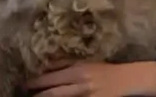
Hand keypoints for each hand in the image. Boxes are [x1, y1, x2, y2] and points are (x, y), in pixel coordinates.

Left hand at [25, 61, 153, 96]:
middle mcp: (81, 84)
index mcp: (78, 71)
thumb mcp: (85, 63)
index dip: (37, 82)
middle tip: (28, 96)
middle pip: (55, 93)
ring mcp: (88, 96)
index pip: (52, 78)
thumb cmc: (105, 70)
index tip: (26, 84)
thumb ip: (65, 64)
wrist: (129, 80)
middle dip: (39, 95)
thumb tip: (46, 66)